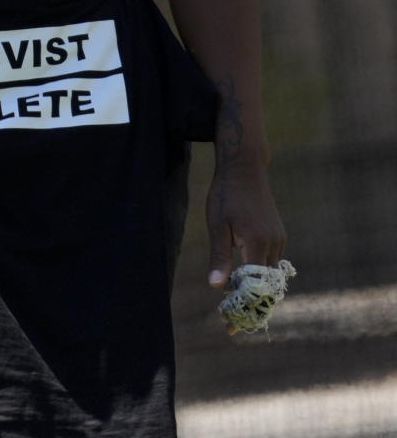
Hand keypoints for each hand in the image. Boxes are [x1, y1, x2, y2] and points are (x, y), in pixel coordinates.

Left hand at [206, 160, 286, 329]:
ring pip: (269, 276)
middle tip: (233, 324)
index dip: (243, 307)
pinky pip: (270, 263)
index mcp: (257, 243)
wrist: (245, 167)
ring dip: (255, 292)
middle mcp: (273, 244)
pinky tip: (243, 281)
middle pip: (265, 287)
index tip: (232, 327)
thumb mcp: (217, 224)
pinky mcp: (277, 235)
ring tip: (236, 307)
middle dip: (250, 307)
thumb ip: (219, 256)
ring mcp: (278, 239)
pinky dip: (259, 275)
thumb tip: (216, 287)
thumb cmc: (226, 194)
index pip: (254, 286)